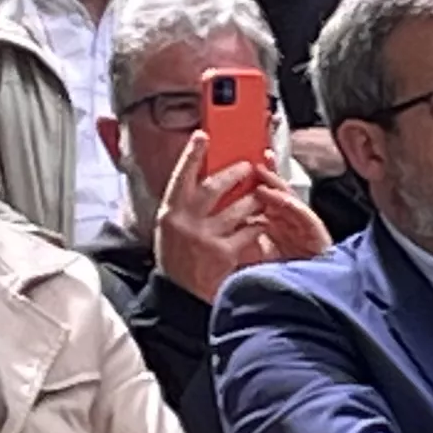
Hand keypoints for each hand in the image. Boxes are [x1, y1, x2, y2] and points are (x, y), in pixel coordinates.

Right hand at [154, 144, 329, 303]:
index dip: (192, 154)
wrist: (179, 296)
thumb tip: (199, 179)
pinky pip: (249, 231)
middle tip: (248, 167)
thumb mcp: (169, 229)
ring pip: (238, 207)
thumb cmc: (176, 260)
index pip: (180, 175)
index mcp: (169, 213)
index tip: (203, 136)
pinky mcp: (223, 252)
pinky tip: (263, 223)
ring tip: (261, 194)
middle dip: (235, 173)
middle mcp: (185, 221)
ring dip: (254, 199)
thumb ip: (182, 207)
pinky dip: (259, 226)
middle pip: (214, 186)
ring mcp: (205, 236)